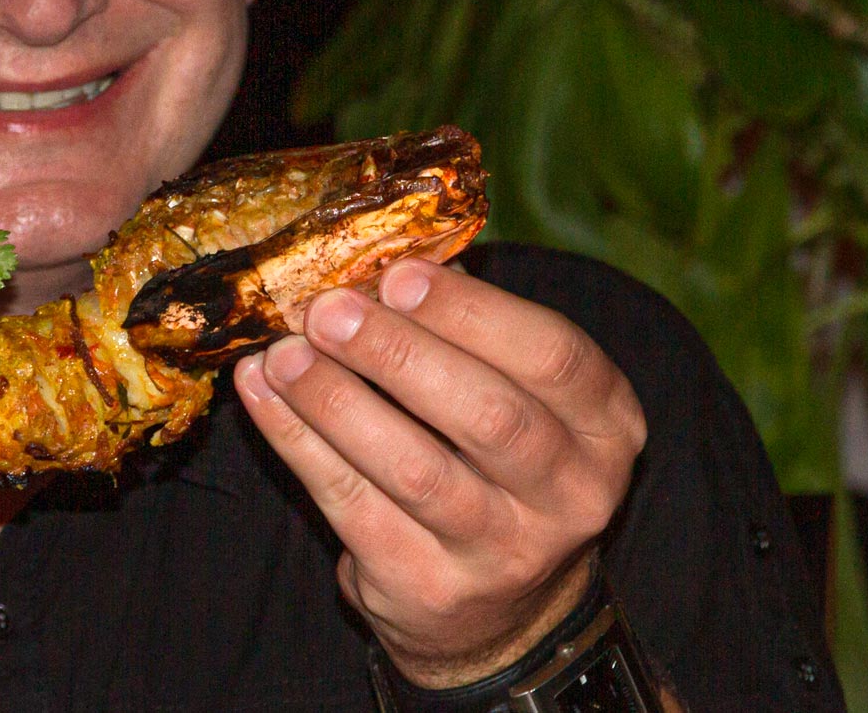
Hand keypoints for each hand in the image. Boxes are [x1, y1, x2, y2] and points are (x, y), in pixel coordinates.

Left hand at [234, 258, 645, 688]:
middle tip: (327, 310)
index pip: (556, 359)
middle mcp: (572, 495)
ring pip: (415, 469)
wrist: (494, 611)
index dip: (473, 313)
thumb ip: (466, 328)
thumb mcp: (515, 395)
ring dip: (335, 400)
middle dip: (398, 354)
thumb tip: (380, 255)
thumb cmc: (494, 463)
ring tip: (283, 351)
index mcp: (605, 427)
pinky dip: (296, 441)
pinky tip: (262, 392)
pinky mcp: (429, 588)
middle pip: (490, 417)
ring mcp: (504, 552)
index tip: (398, 276)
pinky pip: (351, 505)